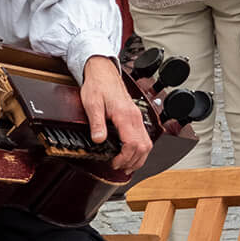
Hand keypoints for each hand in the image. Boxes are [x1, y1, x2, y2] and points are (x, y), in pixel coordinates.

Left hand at [80, 56, 151, 173]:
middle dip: (133, 162)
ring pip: (147, 144)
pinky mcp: (135, 117)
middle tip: (119, 168)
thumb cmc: (98, 86)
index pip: (133, 144)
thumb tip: (99, 140)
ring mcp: (137, 117)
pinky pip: (144, 137)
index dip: (124, 158)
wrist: (103, 72)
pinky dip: (140, 149)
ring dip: (139, 158)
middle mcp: (135, 117)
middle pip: (144, 147)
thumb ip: (97, 123)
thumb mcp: (92, 104)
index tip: (114, 163)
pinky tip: (131, 154)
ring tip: (126, 166)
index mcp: (125, 115)